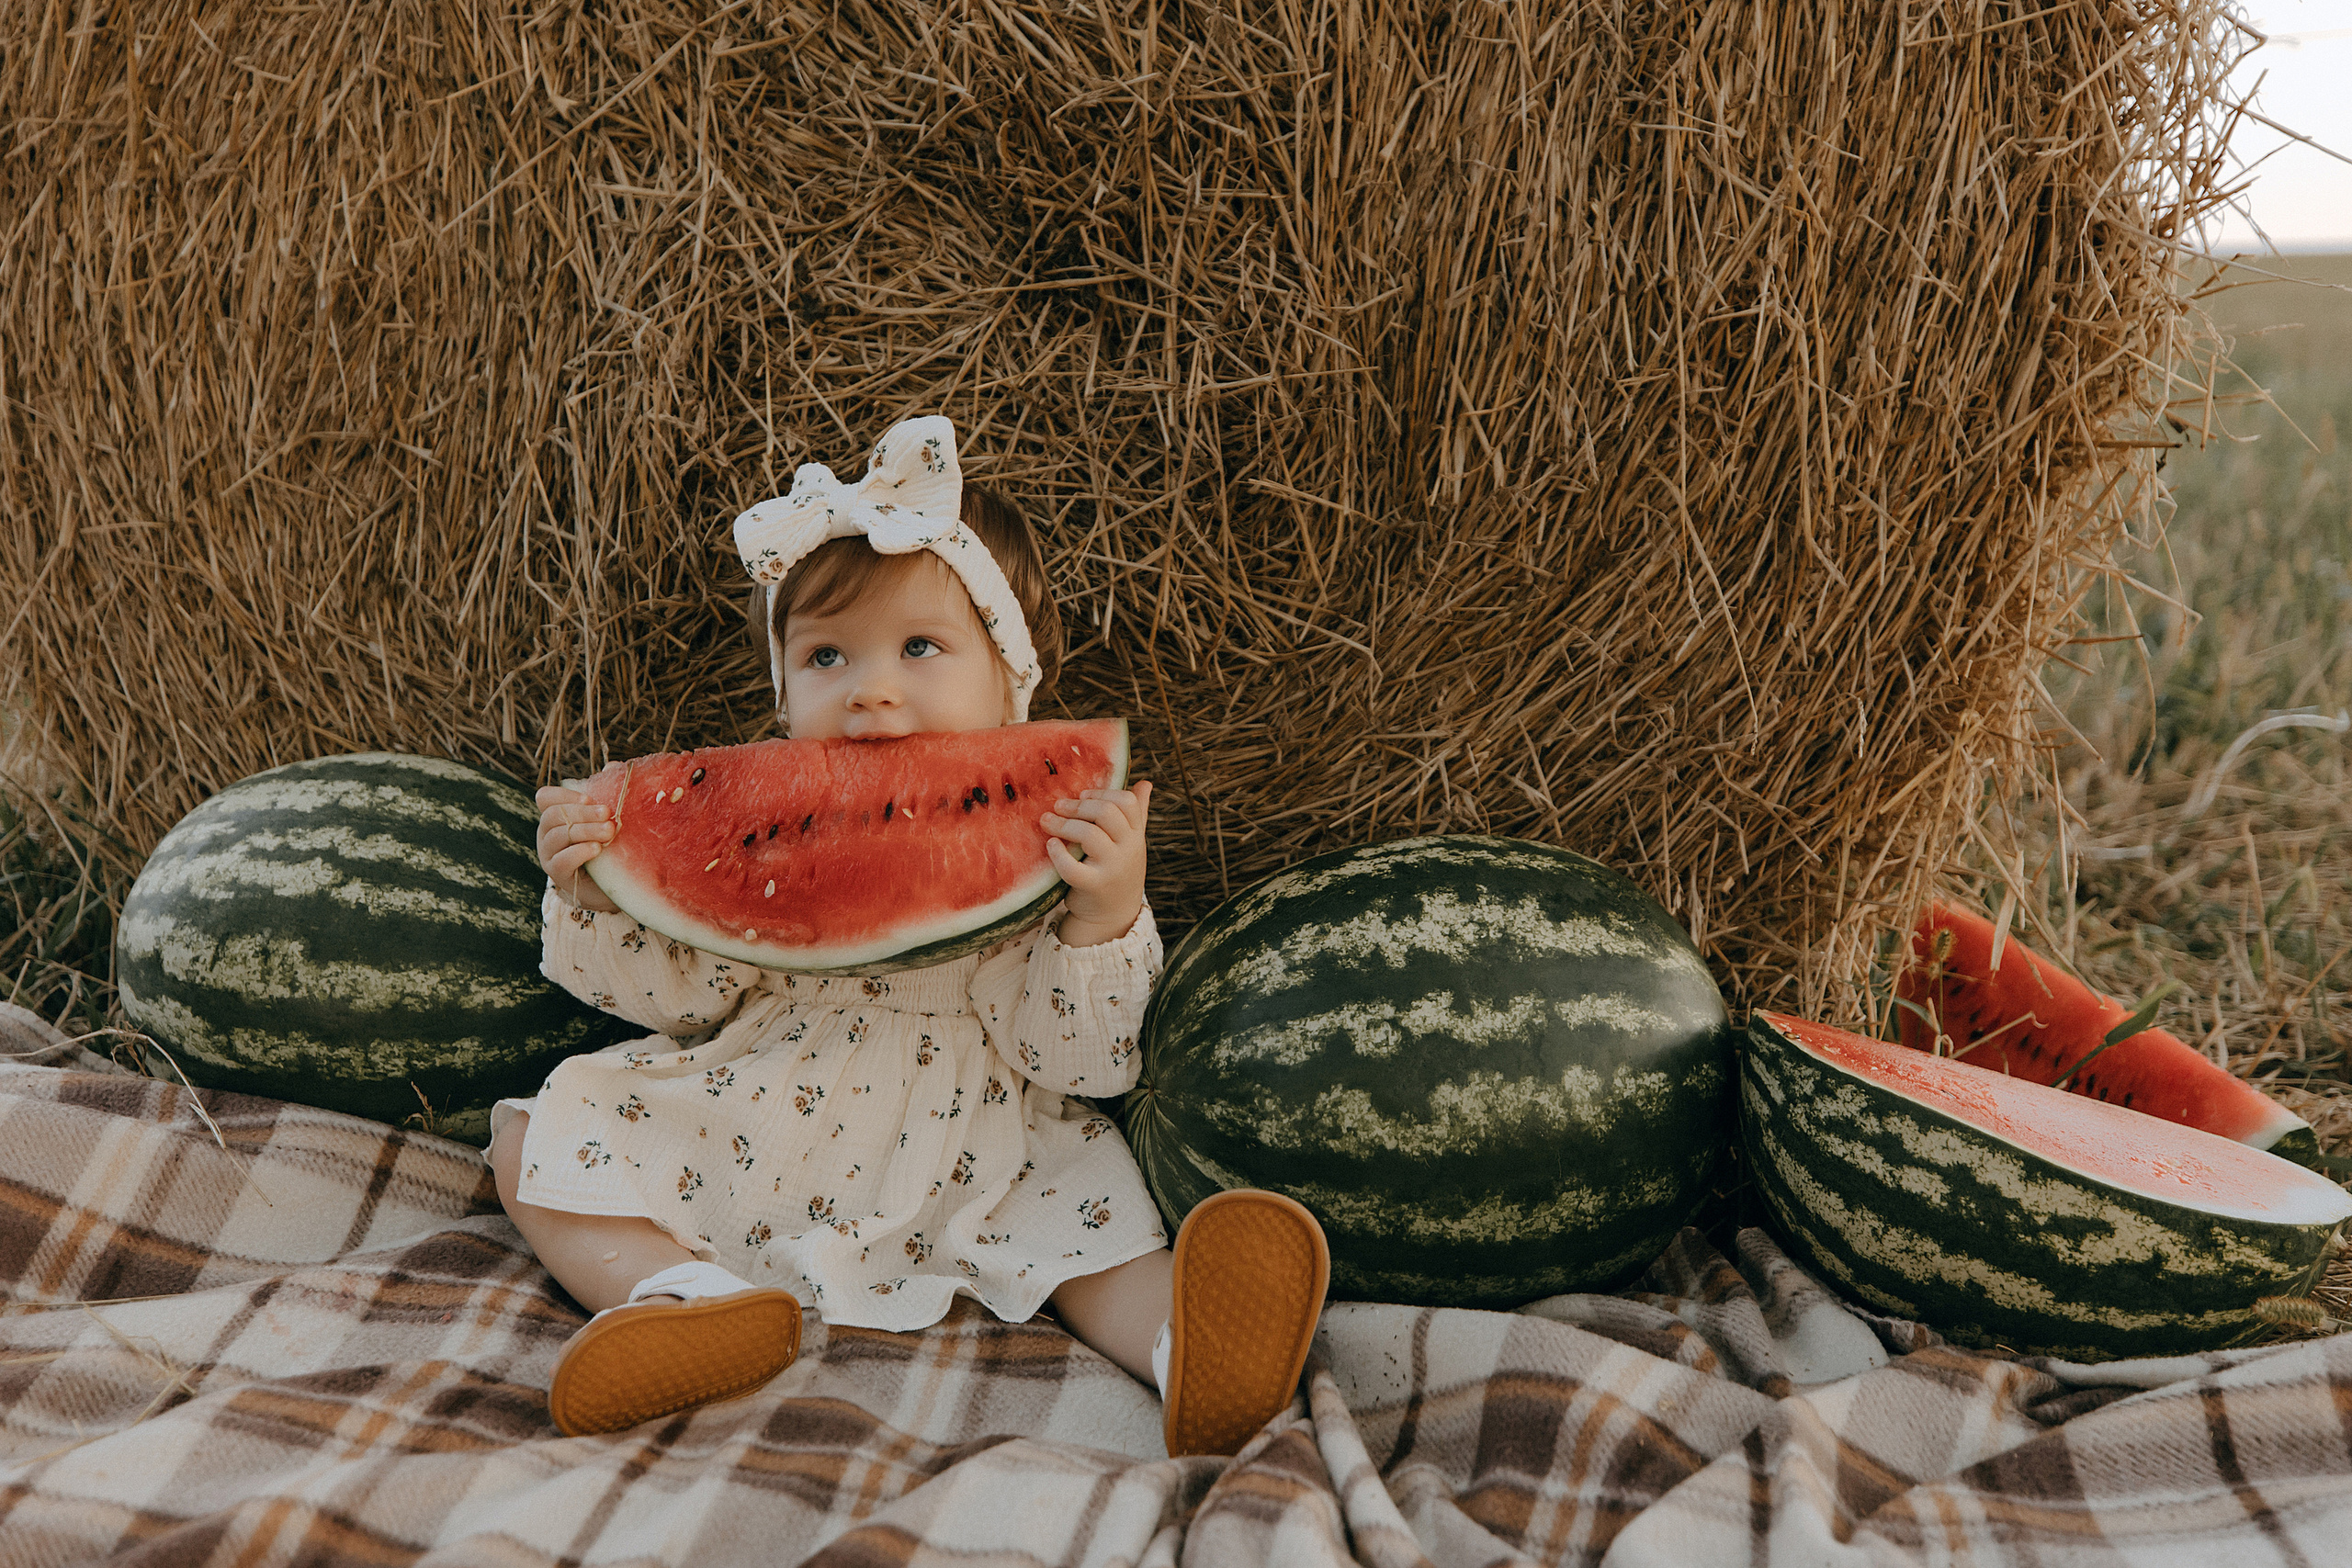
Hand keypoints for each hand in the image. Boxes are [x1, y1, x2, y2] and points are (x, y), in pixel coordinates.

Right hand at [537, 784, 621, 912]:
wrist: (610, 884)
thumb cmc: (608, 846)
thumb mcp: (609, 817)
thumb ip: (608, 791)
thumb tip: (612, 767)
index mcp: (556, 816)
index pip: (545, 798)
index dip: (563, 795)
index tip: (589, 798)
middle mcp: (547, 833)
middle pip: (553, 815)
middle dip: (582, 812)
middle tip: (608, 814)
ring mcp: (548, 854)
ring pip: (558, 836)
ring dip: (585, 830)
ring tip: (609, 832)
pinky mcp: (557, 874)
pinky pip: (562, 860)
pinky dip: (579, 852)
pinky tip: (596, 849)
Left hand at [1041, 780, 1150, 946]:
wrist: (1113, 916)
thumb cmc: (1117, 871)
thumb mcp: (1131, 842)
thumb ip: (1137, 813)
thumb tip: (1146, 783)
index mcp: (1135, 835)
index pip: (1127, 802)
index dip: (1102, 793)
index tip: (1083, 795)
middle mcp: (1129, 850)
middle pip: (1107, 813)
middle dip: (1079, 806)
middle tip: (1058, 806)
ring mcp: (1112, 869)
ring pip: (1089, 835)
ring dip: (1063, 824)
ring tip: (1046, 821)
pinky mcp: (1093, 887)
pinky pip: (1072, 867)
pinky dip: (1058, 854)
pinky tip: (1050, 845)